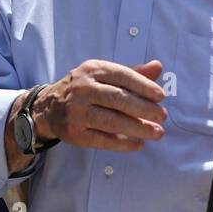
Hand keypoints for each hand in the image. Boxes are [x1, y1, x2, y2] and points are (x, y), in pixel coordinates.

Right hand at [34, 59, 166, 151]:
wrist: (50, 107)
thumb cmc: (86, 88)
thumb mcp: (104, 75)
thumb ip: (132, 73)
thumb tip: (158, 67)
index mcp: (93, 70)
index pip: (122, 75)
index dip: (143, 86)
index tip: (161, 96)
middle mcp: (83, 89)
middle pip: (118, 99)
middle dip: (143, 109)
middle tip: (162, 116)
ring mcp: (77, 112)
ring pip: (111, 121)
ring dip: (138, 128)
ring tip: (157, 133)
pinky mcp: (75, 133)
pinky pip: (102, 140)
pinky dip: (123, 143)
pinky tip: (139, 144)